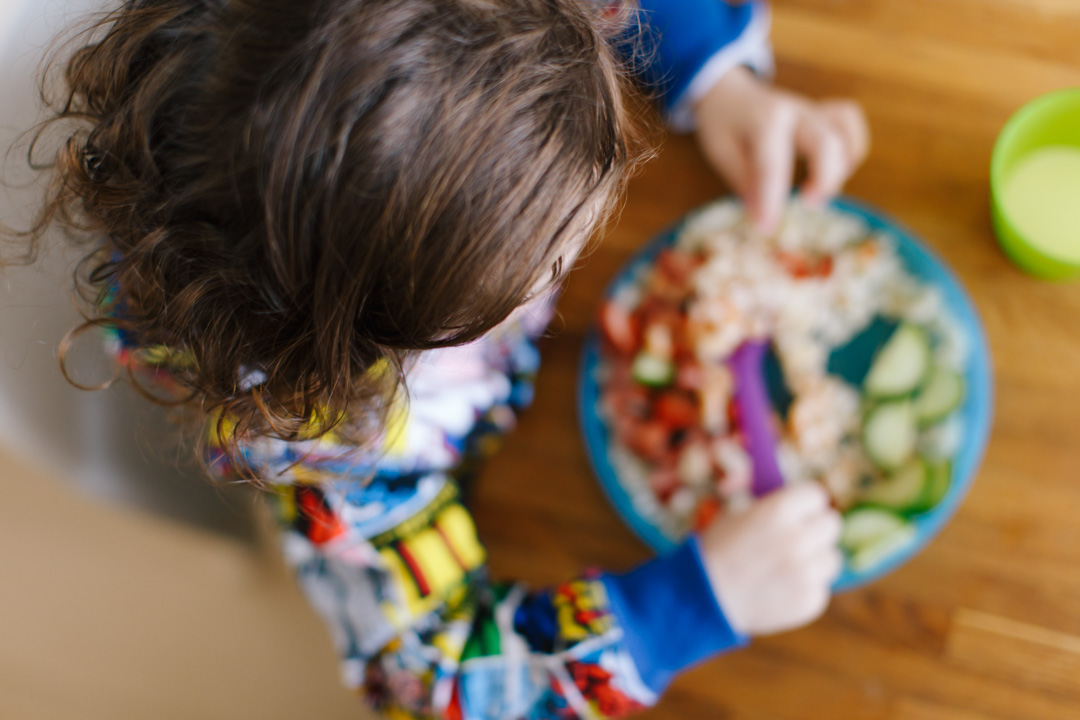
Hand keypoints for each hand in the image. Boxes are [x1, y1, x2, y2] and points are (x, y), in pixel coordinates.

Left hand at [693, 67, 869, 234]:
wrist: (729, 92)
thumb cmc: (723, 125)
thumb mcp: (721, 153)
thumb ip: (745, 182)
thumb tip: (763, 218)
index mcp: (764, 120)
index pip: (772, 164)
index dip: (772, 201)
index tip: (767, 228)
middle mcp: (795, 111)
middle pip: (826, 143)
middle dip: (824, 179)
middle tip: (808, 206)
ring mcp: (813, 110)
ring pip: (844, 133)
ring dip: (841, 167)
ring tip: (820, 190)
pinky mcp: (823, 114)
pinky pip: (849, 122)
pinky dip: (851, 147)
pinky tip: (836, 169)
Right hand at [698, 482, 842, 635]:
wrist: (705, 597)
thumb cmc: (717, 551)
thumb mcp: (736, 514)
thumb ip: (772, 508)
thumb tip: (799, 507)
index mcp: (778, 510)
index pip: (817, 495)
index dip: (806, 504)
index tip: (800, 512)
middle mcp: (797, 538)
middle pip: (832, 524)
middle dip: (816, 529)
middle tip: (797, 539)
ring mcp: (806, 572)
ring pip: (832, 557)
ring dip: (814, 560)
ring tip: (787, 567)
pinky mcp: (810, 600)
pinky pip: (820, 587)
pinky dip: (805, 588)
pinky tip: (781, 588)